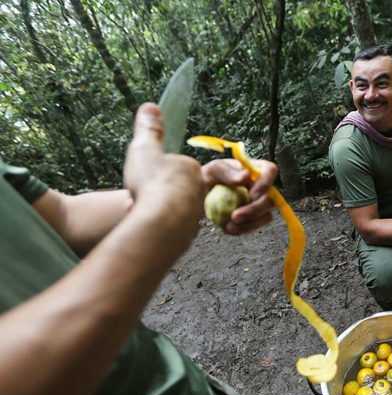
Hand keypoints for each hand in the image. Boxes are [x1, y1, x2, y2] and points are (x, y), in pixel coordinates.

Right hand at [123, 103, 204, 235]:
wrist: (160, 222)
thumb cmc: (153, 183)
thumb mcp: (145, 148)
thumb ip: (148, 129)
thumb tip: (150, 107)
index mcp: (192, 170)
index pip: (174, 168)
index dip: (155, 173)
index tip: (144, 178)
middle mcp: (199, 192)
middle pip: (172, 190)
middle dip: (153, 193)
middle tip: (138, 196)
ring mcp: (195, 214)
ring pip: (169, 210)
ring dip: (151, 210)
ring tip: (137, 211)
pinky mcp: (187, 235)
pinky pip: (168, 229)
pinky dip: (154, 226)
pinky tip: (141, 225)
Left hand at [201, 159, 276, 234]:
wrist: (202, 195)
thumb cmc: (209, 178)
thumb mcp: (214, 170)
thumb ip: (227, 171)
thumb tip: (245, 177)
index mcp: (255, 170)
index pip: (270, 171)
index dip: (265, 184)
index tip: (251, 195)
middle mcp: (261, 187)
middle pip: (270, 199)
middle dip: (254, 210)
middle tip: (235, 216)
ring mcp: (259, 204)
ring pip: (266, 216)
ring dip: (249, 223)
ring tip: (229, 224)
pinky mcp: (253, 218)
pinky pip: (255, 226)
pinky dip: (242, 229)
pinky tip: (228, 228)